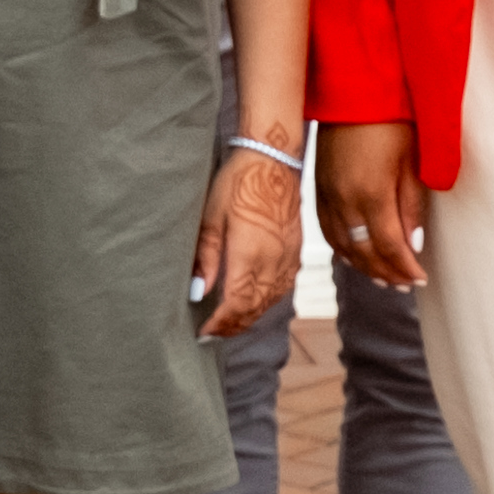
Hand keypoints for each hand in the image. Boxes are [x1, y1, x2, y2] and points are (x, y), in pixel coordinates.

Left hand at [190, 145, 298, 338]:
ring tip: (230, 322)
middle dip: (233, 325)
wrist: (273, 160)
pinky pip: (283, 288)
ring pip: (270, 302)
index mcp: (250, 254)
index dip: (220, 323)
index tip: (204, 331)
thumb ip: (206, 257)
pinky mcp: (295, 251)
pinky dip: (267, 301)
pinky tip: (254, 301)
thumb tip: (198, 291)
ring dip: (250, 316)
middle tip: (213, 333)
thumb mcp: (212, 217)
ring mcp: (287, 258)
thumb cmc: (238, 182)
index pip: (236, 304)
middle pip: (254, 308)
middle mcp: (273, 261)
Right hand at [319, 123, 427, 289]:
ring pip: (343, 246)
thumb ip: (411, 205)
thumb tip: (414, 244)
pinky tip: (355, 256)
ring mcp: (327, 196)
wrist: (350, 89)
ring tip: (384, 279)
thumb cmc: (389, 118)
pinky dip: (343, 250)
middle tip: (405, 285)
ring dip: (364, 267)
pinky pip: (327, 231)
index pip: (389, 247)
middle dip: (387, 273)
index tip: (420, 279)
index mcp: (371, 193)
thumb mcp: (411, 159)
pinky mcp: (318, 188)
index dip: (405, 268)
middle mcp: (344, 201)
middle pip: (365, 253)